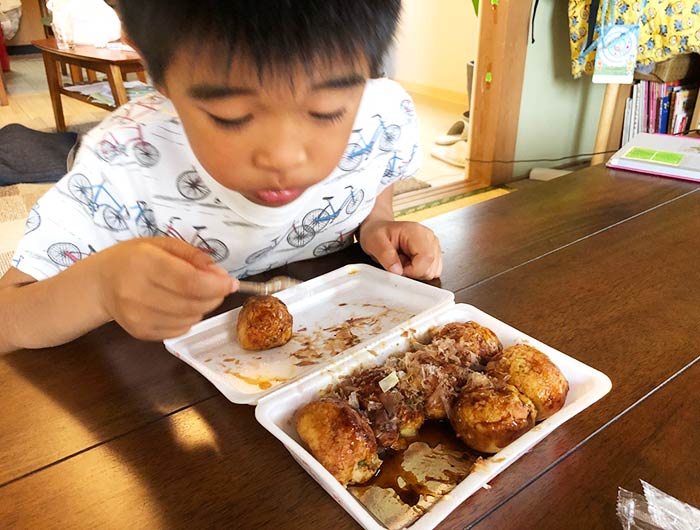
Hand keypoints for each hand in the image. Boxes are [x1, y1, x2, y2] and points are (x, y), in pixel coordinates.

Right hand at [93, 238, 237, 339]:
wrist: (99, 284)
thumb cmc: (133, 259)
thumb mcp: (162, 244)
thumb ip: (194, 257)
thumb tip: (221, 276)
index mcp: (144, 263)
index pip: (189, 282)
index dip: (216, 285)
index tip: (231, 283)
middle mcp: (137, 292)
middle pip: (192, 304)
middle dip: (214, 297)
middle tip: (216, 287)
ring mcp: (136, 316)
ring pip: (189, 320)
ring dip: (202, 308)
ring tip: (193, 295)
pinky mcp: (139, 332)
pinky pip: (178, 330)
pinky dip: (188, 319)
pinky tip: (179, 306)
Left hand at [359, 220, 441, 279]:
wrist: (378, 229)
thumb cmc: (377, 233)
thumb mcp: (374, 242)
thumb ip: (385, 255)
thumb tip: (396, 270)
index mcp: (416, 232)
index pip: (426, 258)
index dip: (412, 270)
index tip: (398, 269)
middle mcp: (428, 237)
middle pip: (430, 267)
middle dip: (413, 272)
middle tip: (398, 262)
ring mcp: (432, 245)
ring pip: (432, 271)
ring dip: (415, 272)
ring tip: (402, 261)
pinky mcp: (433, 253)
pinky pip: (431, 271)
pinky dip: (418, 272)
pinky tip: (408, 262)